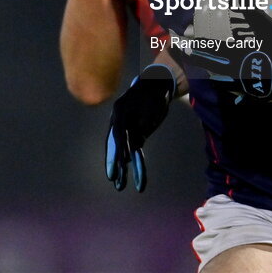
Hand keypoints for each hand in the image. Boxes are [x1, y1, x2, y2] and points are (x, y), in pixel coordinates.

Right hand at [105, 64, 175, 191]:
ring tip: (120, 186)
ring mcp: (127, 129)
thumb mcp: (153, 101)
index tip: (120, 162)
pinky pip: (135, 152)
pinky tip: (138, 179)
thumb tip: (140, 130)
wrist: (158, 85)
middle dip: (115, 163)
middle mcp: (120, 122)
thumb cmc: (155, 91)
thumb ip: (146, 116)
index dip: (117, 149)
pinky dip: (137, 165)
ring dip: (123, 170)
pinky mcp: (137, 135)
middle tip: (113, 179)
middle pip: (116, 145)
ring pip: (125, 152)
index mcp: (120, 112)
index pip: (117, 134)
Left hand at [169, 3, 271, 102]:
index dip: (197, 45)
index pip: (210, 49)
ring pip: (221, 79)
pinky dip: (229, 88)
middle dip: (197, 58)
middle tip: (186, 53)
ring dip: (211, 72)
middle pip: (211, 65)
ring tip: (203, 67)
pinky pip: (236, 91)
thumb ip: (251, 9)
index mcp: (236, 56)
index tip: (184, 42)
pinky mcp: (252, 92)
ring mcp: (243, 84)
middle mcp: (235, 71)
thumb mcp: (267, 26)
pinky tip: (227, 88)